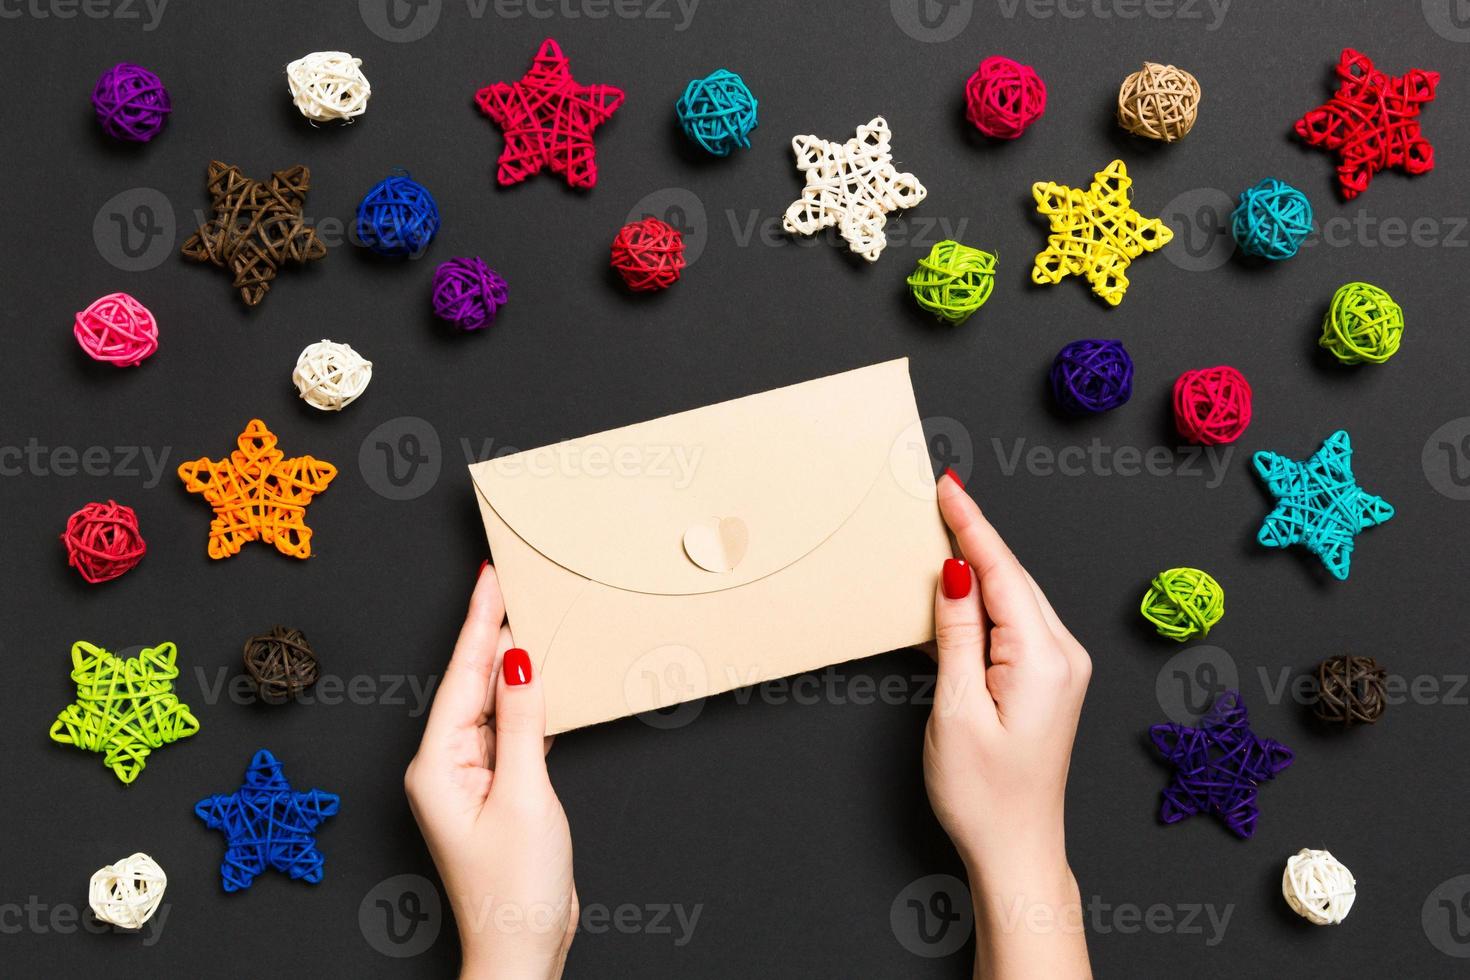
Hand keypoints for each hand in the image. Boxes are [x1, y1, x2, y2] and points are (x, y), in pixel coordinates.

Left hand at [406, 564, 576, 979]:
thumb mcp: (526, 795)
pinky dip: (524, 702)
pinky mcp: (495, 791)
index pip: (462, 677)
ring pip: (490, 705)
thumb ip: (521, 722)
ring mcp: (469, 779)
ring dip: (509, 665)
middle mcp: (445, 767)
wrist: (521, 951)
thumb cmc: (515, 890)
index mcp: (437, 765)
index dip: (478, 624)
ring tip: (526, 616)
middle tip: (510, 581)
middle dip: (491, 633)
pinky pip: (507, 731)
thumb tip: (518, 661)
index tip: (491, 580)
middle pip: (471, 685)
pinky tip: (539, 679)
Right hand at [924, 473, 1091, 978]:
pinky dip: (984, 601)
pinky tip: (957, 589)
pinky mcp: (1049, 681)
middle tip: (939, 495)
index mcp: (1043, 658)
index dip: (971, 525)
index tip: (948, 485)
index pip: (1001, 571)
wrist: (1017, 850)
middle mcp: (1063, 655)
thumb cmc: (984, 794)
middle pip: (1011, 576)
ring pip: (1014, 596)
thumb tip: (952, 571)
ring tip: (942, 529)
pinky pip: (1015, 623)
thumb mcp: (956, 708)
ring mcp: (1061, 668)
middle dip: (974, 534)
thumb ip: (956, 632)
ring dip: (978, 566)